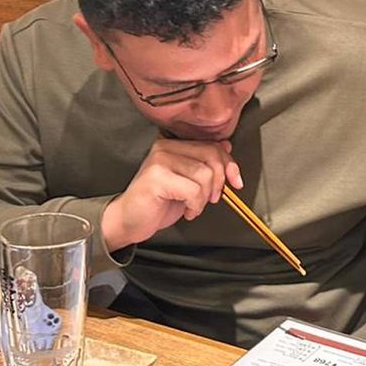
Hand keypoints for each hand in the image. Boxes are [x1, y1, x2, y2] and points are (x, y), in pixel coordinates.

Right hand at [102, 137, 243, 249]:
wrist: (129, 220)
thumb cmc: (157, 203)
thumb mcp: (187, 182)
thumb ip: (204, 164)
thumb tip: (227, 147)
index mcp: (173, 145)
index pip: (212, 146)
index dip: (229, 164)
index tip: (236, 182)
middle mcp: (165, 148)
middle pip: (212, 157)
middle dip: (218, 183)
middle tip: (210, 199)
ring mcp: (160, 161)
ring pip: (205, 175)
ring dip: (204, 198)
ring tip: (192, 205)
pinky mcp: (157, 178)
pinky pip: (194, 190)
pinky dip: (195, 205)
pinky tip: (186, 210)